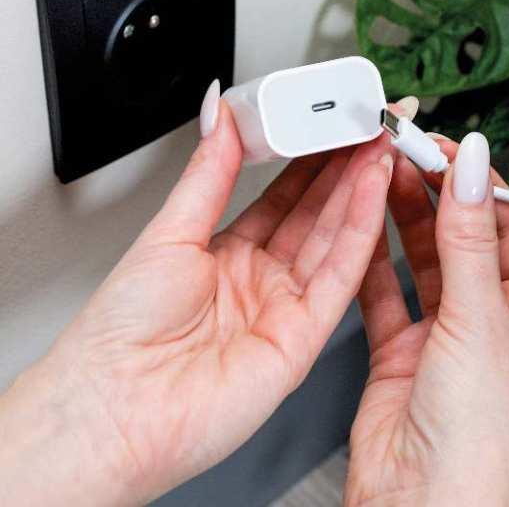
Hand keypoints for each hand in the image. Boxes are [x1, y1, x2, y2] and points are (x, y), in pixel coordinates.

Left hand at [0, 98, 393, 506]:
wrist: (114, 408)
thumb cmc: (122, 332)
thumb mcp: (169, 231)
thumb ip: (208, 171)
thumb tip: (218, 112)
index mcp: (226, 255)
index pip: (283, 195)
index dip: (310, 157)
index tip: (329, 121)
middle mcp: (261, 280)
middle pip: (315, 213)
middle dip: (345, 166)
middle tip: (367, 124)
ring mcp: (285, 308)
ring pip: (334, 238)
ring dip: (360, 190)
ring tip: (380, 144)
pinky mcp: (303, 338)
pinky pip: (339, 276)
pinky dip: (360, 231)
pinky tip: (372, 190)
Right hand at [346, 133, 508, 506]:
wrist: (419, 504)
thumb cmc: (476, 434)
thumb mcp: (479, 319)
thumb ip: (469, 238)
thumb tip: (474, 167)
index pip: (506, 224)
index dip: (475, 183)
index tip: (443, 147)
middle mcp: (489, 317)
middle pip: (460, 235)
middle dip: (433, 193)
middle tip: (403, 153)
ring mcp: (441, 330)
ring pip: (421, 258)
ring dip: (401, 217)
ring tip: (381, 175)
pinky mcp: (399, 345)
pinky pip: (384, 290)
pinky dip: (372, 259)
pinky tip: (361, 228)